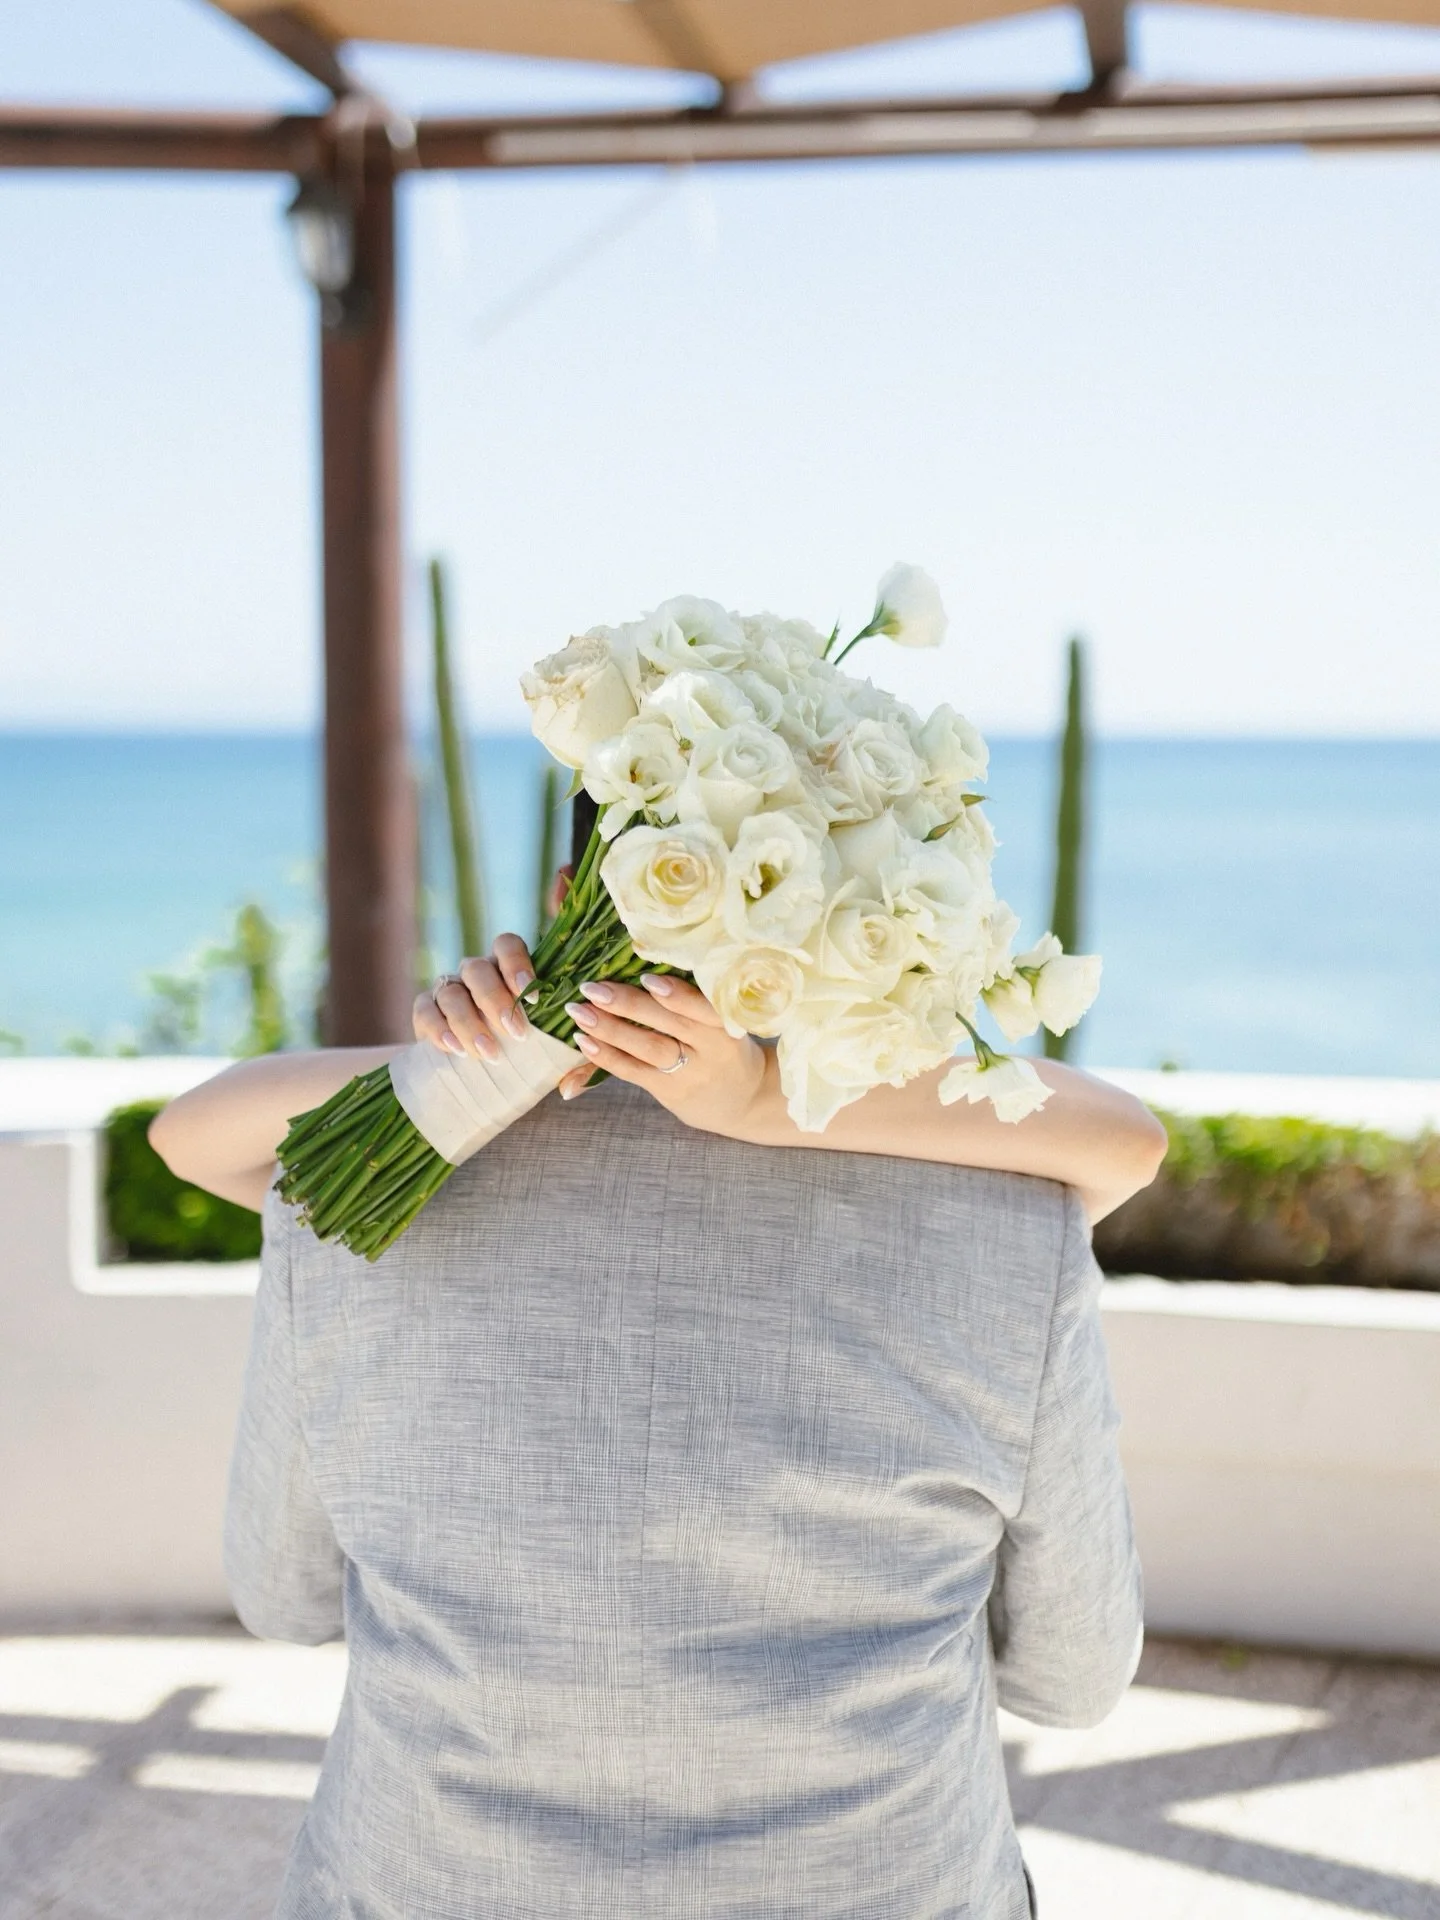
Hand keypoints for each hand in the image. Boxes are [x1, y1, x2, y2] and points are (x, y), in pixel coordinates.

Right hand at [413, 932, 556, 1062]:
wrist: (479, 1068)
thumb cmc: (525, 1051)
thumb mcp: (552, 1052)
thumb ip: (567, 1065)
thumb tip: (568, 1089)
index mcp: (506, 968)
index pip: (506, 945)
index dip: (518, 964)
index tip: (534, 997)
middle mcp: (475, 973)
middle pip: (477, 969)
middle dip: (497, 1000)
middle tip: (517, 1033)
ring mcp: (448, 989)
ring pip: (451, 992)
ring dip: (470, 1022)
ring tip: (490, 1053)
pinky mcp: (425, 1011)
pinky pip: (425, 1011)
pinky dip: (439, 1029)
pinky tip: (456, 1050)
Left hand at [564, 974, 769, 1135]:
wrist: (744, 1102)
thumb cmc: (727, 1047)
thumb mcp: (727, 1023)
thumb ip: (695, 1001)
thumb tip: (645, 966)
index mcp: (728, 1026)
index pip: (705, 1009)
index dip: (677, 995)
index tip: (646, 977)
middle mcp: (711, 1051)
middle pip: (668, 1026)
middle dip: (628, 1005)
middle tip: (593, 988)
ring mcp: (689, 1074)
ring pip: (647, 1049)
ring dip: (609, 1029)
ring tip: (579, 1011)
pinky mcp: (669, 1092)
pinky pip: (633, 1072)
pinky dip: (606, 1056)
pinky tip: (584, 1040)